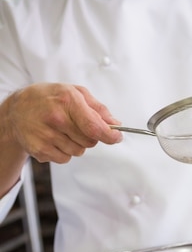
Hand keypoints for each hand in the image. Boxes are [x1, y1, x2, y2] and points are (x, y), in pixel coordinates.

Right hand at [4, 82, 122, 163]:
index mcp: (67, 101)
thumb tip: (116, 124)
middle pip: (90, 141)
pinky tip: (52, 138)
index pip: (95, 126)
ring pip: (79, 152)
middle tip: (75, 125)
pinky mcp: (40, 150)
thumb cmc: (48, 99)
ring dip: (76, 144)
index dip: (110, 135)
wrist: (16, 111)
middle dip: (89, 136)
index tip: (117, 138)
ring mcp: (47, 136)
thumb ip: (97, 108)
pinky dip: (63, 151)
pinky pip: (65, 159)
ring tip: (61, 130)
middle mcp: (56, 118)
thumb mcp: (74, 92)